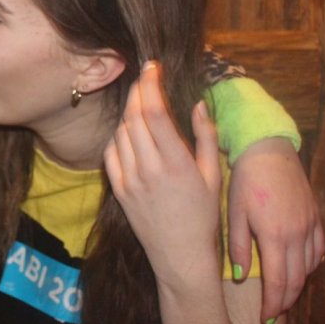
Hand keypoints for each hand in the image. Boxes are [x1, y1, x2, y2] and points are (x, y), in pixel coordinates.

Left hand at [103, 62, 222, 290]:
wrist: (180, 256)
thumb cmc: (203, 215)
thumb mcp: (213, 175)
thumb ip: (206, 137)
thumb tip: (198, 104)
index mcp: (176, 163)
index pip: (153, 111)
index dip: (150, 83)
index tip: (153, 67)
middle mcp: (149, 169)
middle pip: (133, 116)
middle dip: (138, 91)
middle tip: (146, 78)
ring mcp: (130, 180)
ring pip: (121, 131)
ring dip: (129, 112)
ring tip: (142, 104)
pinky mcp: (118, 190)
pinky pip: (110, 152)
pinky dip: (118, 136)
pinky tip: (131, 133)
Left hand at [226, 137, 324, 321]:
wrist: (268, 148)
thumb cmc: (245, 179)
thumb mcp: (234, 211)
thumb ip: (237, 245)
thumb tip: (239, 275)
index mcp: (275, 236)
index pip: (277, 282)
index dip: (273, 304)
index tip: (265, 318)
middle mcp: (297, 234)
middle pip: (297, 279)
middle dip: (286, 301)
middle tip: (274, 314)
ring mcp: (310, 225)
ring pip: (310, 266)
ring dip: (299, 285)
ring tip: (285, 295)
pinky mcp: (316, 215)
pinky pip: (319, 248)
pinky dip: (312, 264)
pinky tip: (303, 268)